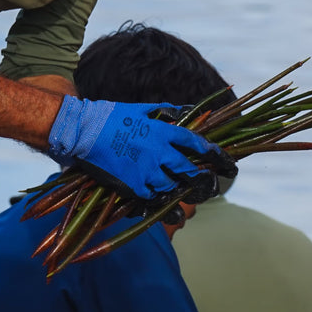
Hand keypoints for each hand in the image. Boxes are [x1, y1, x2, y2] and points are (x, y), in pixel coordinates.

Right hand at [46, 96, 235, 201]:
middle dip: (203, 182)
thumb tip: (185, 111)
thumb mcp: (142, 109)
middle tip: (210, 187)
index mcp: (164, 133)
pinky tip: (161, 202)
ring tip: (185, 200)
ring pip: (172, 188)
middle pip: (190, 172)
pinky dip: (157, 200)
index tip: (228, 163)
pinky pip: (152, 197)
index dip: (215, 155)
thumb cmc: (111, 116)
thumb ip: (166, 112)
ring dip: (179, 193)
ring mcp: (146, 171)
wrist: (84, 132)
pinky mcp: (132, 186)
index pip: (198, 144)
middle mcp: (159, 153)